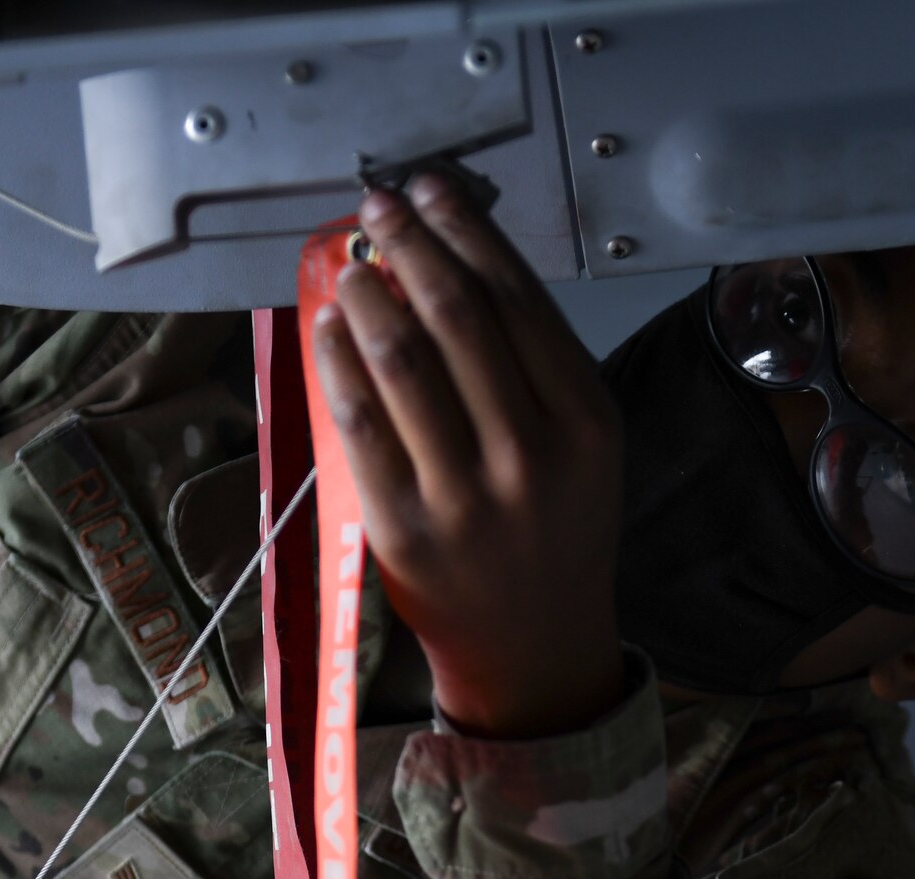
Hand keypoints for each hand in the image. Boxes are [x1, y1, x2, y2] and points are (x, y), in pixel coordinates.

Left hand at [308, 173, 629, 737]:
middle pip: (457, 318)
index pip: (517, 301)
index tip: (431, 192)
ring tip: (350, 268)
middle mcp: (529, 456)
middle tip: (378, 210)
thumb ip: (534, 368)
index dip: (465, 232)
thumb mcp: (582, 449)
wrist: (536, 649)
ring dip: (367, 296)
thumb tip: (452, 268)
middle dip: (410, 245)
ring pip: (403, 363)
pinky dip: (337, 363)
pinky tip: (329, 331)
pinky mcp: (403, 528)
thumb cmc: (555, 534)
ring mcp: (463, 496)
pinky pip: (359, 424)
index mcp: (585, 424)